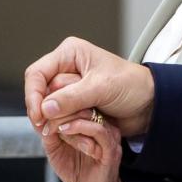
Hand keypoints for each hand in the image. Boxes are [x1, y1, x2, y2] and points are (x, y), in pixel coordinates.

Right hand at [24, 36, 155, 136]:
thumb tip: (45, 108)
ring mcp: (69, 88)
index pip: (36, 73)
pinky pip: (57, 117)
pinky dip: (65, 125)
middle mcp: (66, 68)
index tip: (39, 116)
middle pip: (40, 93)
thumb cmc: (132, 85)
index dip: (33, 95)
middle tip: (56, 125)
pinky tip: (78, 128)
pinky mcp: (73, 105)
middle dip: (48, 111)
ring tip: (78, 123)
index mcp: (71, 53)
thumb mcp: (102, 88)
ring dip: (59, 120)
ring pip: (47, 108)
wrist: (149, 104)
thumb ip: (72, 97)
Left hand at [42, 107, 124, 181]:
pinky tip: (66, 132)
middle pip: (86, 104)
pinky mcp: (112, 149)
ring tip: (54, 128)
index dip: (59, 102)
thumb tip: (38, 118)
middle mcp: (104, 125)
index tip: (41, 112)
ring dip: (68, 119)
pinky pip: (99, 131)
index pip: (80, 101)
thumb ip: (49, 133)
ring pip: (91, 115)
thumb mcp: (56, 149)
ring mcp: (110, 136)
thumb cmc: (77, 171)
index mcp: (93, 122)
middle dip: (61, 109)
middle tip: (44, 119)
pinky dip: (80, 128)